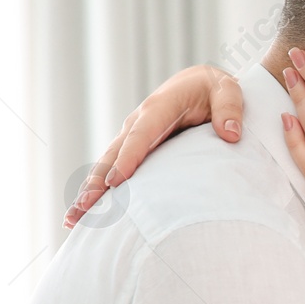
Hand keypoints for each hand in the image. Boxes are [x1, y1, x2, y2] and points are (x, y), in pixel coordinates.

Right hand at [64, 64, 242, 227]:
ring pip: (107, 165)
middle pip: (113, 154)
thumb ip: (230, 109)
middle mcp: (139, 122)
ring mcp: (133, 135)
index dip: (129, 157)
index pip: (142, 135)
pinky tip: (88, 212)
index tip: (117, 181)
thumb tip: (231, 134)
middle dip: (97, 182)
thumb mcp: (229, 90)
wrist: (201, 84)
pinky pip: (113, 168)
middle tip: (82, 208)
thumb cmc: (215, 89)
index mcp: (160, 108)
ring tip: (74, 219)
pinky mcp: (134, 148)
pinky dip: (99, 189)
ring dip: (89, 191)